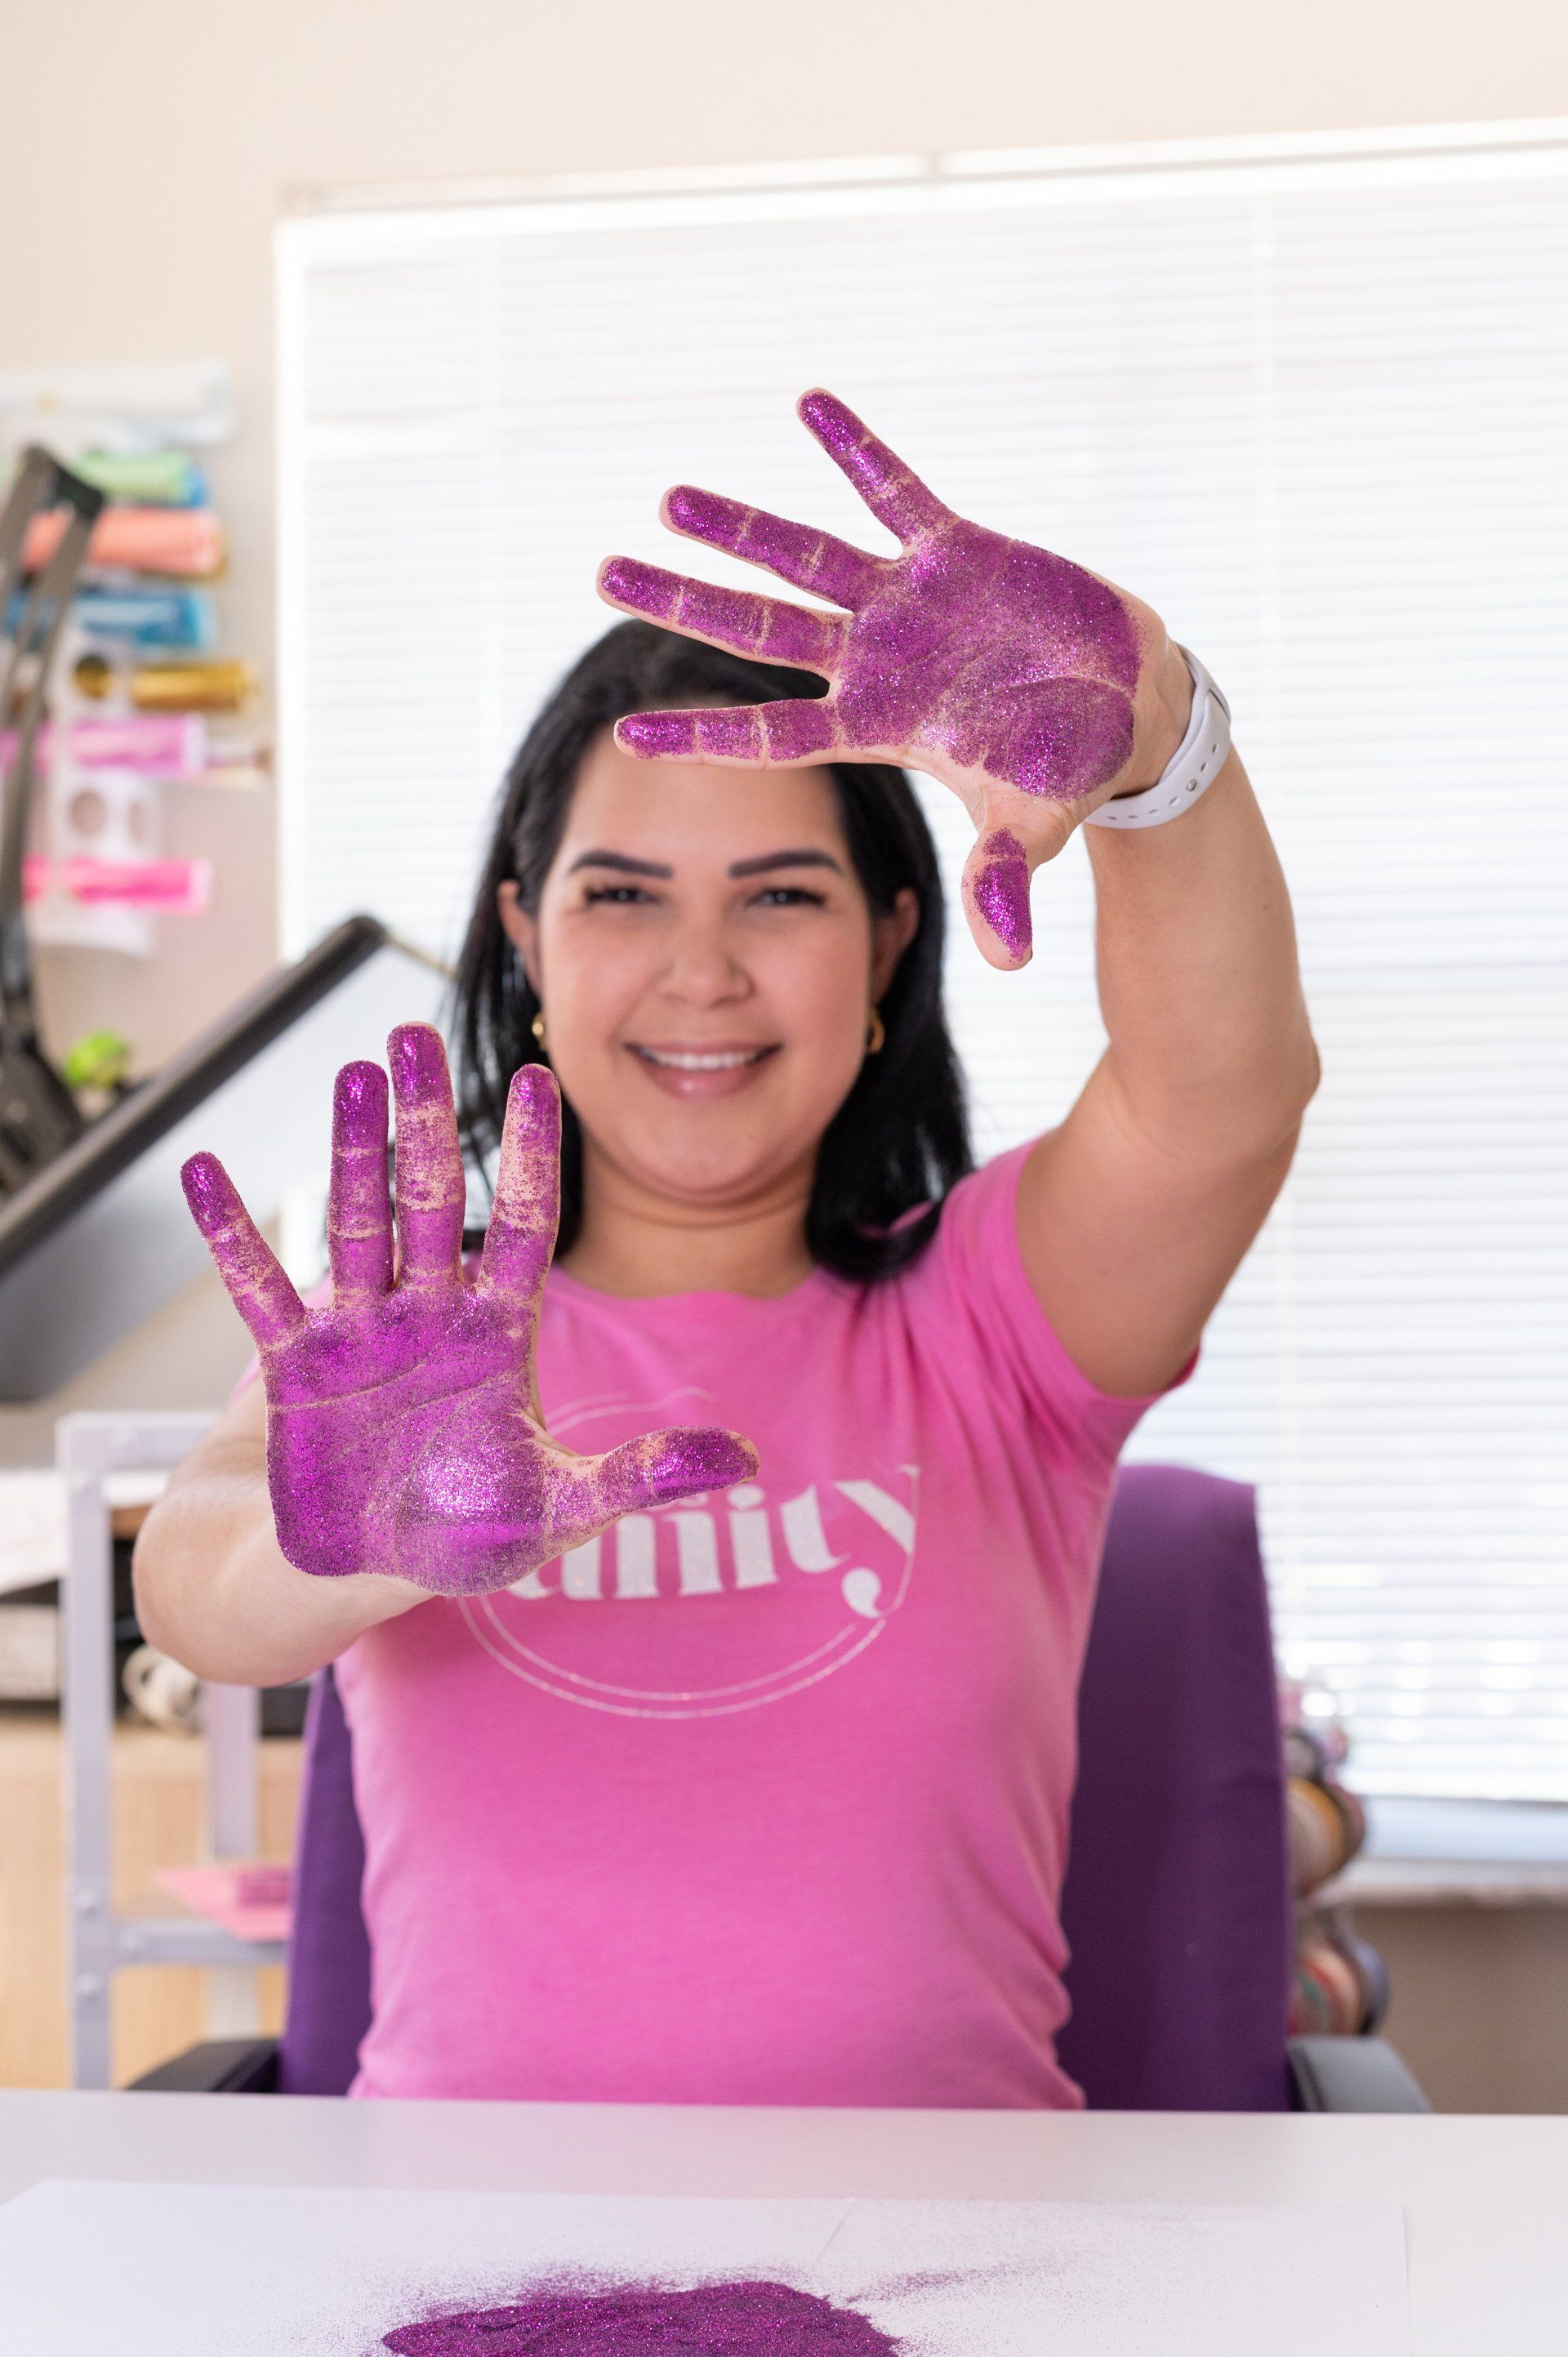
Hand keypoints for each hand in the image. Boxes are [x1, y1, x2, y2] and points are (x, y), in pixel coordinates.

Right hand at [180, 1024, 756, 1594]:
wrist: (357, 1580)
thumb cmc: (462, 1541)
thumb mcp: (561, 1513)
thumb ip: (642, 1478)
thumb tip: (748, 1463)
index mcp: (499, 1337)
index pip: (522, 1227)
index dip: (530, 1156)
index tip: (542, 1077)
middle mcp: (431, 1315)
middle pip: (432, 1200)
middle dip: (427, 1120)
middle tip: (416, 1033)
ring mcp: (360, 1332)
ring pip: (357, 1223)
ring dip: (351, 1152)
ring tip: (352, 1072)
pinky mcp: (294, 1364)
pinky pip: (259, 1288)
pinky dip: (231, 1234)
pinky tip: (203, 1168)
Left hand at [598, 389, 1192, 968]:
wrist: (1122, 708)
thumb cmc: (1064, 775)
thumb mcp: (1034, 828)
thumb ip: (1005, 882)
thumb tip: (1010, 959)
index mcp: (876, 728)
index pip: (770, 734)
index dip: (703, 732)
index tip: (628, 731)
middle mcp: (872, 661)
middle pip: (757, 630)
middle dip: (682, 601)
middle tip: (603, 573)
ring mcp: (905, 603)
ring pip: (803, 555)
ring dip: (738, 526)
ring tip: (666, 496)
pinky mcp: (953, 550)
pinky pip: (894, 489)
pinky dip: (855, 450)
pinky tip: (808, 403)